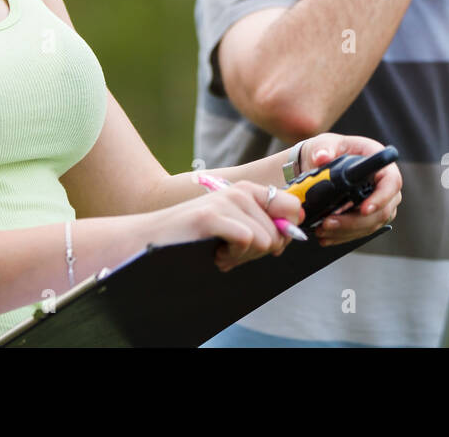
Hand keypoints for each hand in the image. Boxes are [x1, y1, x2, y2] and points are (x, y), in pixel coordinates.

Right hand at [147, 180, 305, 271]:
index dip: (285, 233)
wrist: (155, 238)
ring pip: (264, 240)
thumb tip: (290, 236)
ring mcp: (226, 201)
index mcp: (249, 191)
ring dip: (242, 256)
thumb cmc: (198, 238)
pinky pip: (246, 241)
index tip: (261, 245)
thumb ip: (264, 229)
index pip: (294, 208)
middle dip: (257, 253)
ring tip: (219, 250)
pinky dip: (231, 256)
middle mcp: (241, 191)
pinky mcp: (211, 216)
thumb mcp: (235, 228)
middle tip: (230, 251)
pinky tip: (213, 252)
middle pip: (279, 234)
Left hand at [295, 134, 402, 247]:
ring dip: (347, 231)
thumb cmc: (327, 150)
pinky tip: (326, 237)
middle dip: (355, 221)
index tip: (363, 209)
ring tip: (322, 230)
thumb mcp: (322, 145)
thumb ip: (322, 150)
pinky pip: (361, 230)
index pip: (391, 181)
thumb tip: (322, 157)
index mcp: (377, 160)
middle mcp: (383, 182)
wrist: (319, 164)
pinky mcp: (369, 215)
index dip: (381, 198)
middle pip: (383, 210)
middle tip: (329, 223)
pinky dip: (343, 236)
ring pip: (371, 224)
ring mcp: (379, 201)